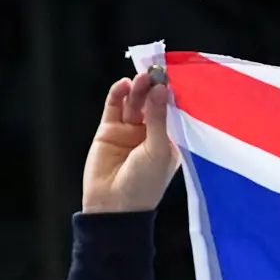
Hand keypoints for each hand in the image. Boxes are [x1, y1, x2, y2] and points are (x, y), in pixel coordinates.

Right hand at [83, 71, 180, 212]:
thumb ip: (159, 119)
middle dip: (152, 90)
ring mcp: (129, 131)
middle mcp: (150, 134)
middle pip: (151, 105)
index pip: (170, 112)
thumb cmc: (145, 183)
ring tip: (141, 78)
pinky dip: (117, 95)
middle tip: (154, 74)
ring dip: (137, 91)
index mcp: (169, 141)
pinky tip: (123, 85)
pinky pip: (113, 108)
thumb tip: (161, 90)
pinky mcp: (108, 131)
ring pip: (133, 104)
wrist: (114, 204)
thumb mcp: (158, 150)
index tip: (171, 77)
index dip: (169, 96)